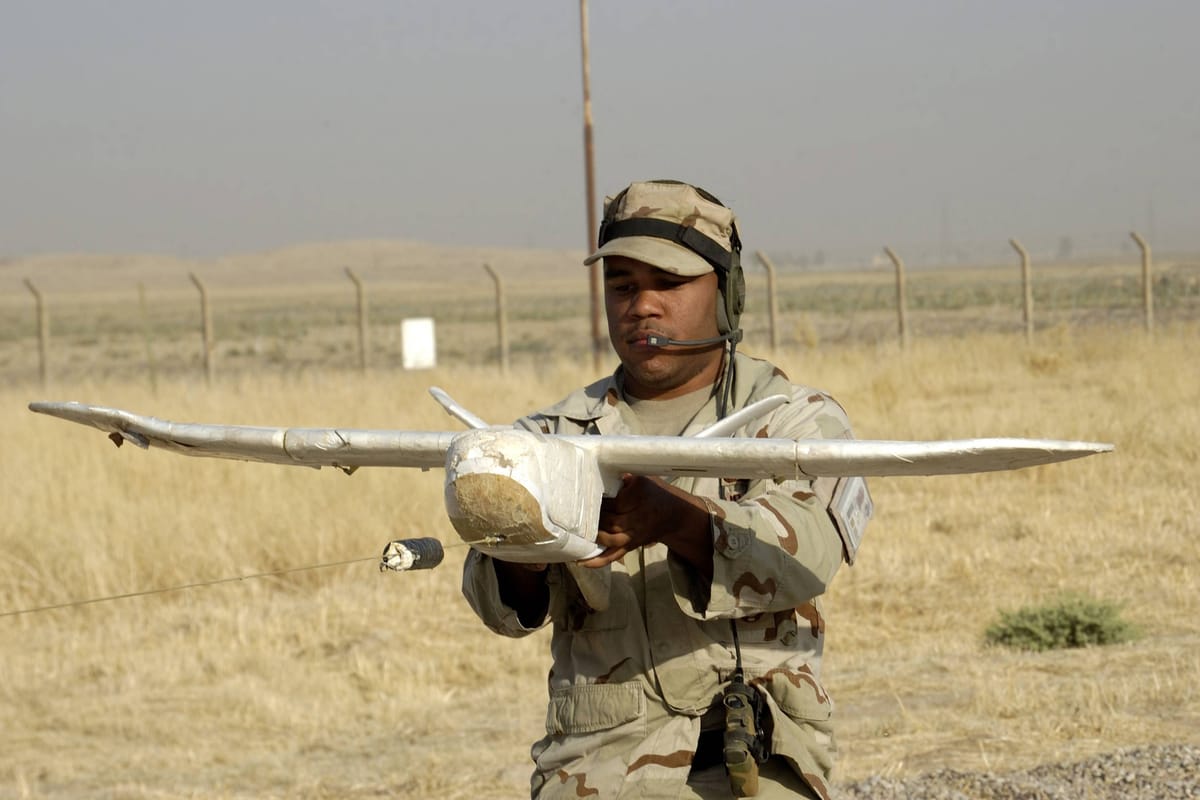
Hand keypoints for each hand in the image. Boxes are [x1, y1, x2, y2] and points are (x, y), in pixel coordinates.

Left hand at [579, 474, 712, 574]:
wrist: (675, 514)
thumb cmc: (654, 491)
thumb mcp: (642, 477)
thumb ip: (622, 475)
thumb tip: (597, 468)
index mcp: (640, 496)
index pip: (615, 501)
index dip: (598, 501)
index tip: (583, 496)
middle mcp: (639, 517)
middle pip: (611, 521)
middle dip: (594, 518)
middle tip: (576, 513)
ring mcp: (635, 534)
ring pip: (612, 538)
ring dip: (594, 536)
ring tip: (577, 533)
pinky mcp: (632, 545)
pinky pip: (615, 555)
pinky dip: (599, 560)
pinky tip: (581, 562)